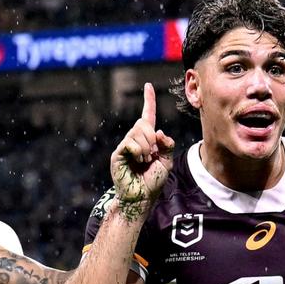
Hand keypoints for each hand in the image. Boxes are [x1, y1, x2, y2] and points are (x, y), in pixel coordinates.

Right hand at [110, 83, 174, 216]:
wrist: (141, 197)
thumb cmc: (153, 181)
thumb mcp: (167, 161)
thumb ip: (167, 144)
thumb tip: (158, 131)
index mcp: (147, 139)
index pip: (147, 115)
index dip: (148, 101)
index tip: (148, 86)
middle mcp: (134, 139)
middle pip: (143, 123)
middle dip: (151, 138)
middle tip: (151, 155)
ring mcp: (125, 146)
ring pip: (137, 133)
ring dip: (146, 148)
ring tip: (144, 161)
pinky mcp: (118, 154)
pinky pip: (130, 143)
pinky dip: (138, 152)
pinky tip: (137, 161)